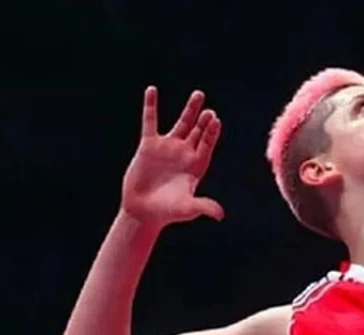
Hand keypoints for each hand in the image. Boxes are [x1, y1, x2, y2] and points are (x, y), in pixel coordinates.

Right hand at [120, 87, 224, 225]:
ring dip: (190, 110)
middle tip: (210, 110)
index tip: (216, 120)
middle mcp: (185, 153)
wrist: (143, 211)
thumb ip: (203, 207)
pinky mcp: (149, 145)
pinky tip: (152, 90)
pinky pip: (150, 121)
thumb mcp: (187, 208)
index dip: (212, 133)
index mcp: (197, 165)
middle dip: (204, 120)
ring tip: (199, 94)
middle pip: (199, 131)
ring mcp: (168, 148)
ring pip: (182, 123)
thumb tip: (220, 215)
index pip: (208, 144)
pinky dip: (151, 106)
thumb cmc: (168, 212)